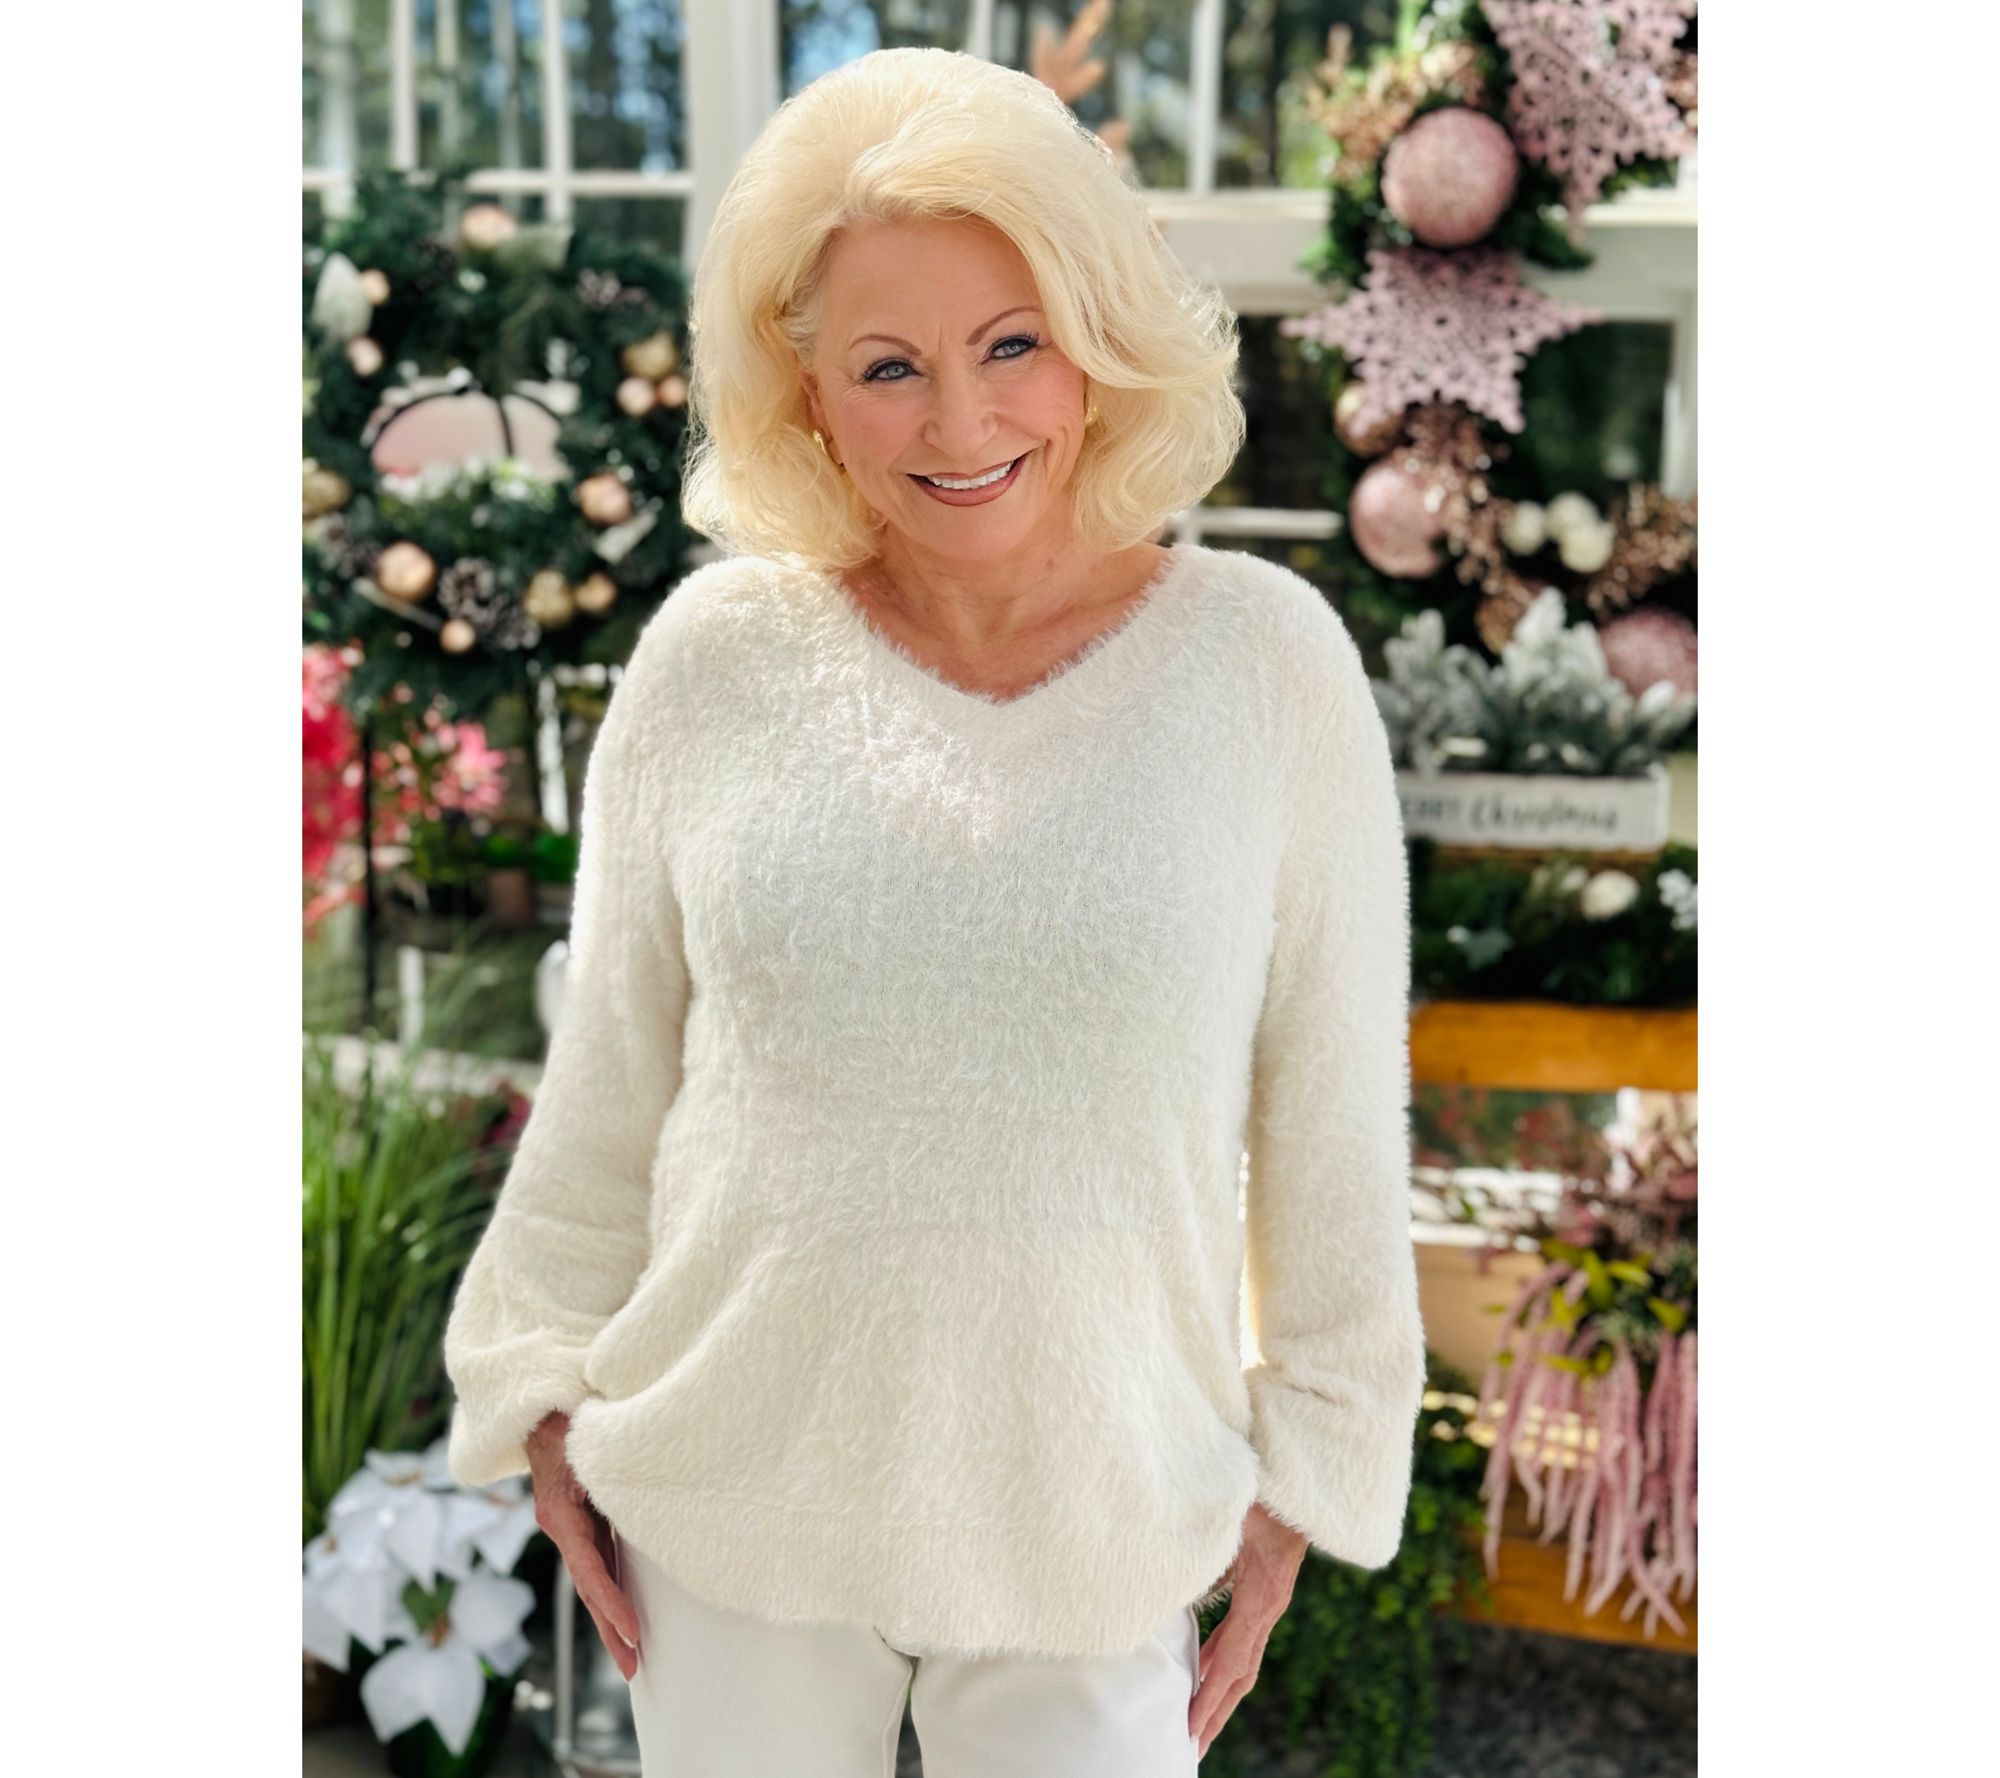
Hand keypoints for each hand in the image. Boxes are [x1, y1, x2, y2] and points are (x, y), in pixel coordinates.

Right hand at [527, 1410, 641, 1680]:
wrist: (537, 1404)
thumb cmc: (562, 1411)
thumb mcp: (578, 1431)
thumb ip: (596, 1449)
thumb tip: (626, 1451)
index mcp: (560, 1512)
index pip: (587, 1567)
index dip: (609, 1600)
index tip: (631, 1630)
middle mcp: (561, 1525)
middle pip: (587, 1585)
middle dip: (609, 1627)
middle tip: (632, 1665)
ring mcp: (568, 1525)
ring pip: (591, 1578)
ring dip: (611, 1615)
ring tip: (632, 1654)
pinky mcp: (579, 1520)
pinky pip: (596, 1559)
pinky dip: (610, 1587)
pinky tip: (626, 1610)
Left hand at [1188, 1502, 1307, 1759]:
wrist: (1299, 1474)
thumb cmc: (1263, 1488)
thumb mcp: (1234, 1517)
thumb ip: (1210, 1548)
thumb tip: (1175, 1579)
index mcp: (1262, 1597)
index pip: (1231, 1662)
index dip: (1209, 1698)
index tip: (1190, 1729)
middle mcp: (1268, 1606)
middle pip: (1240, 1674)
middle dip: (1215, 1712)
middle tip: (1190, 1746)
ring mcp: (1269, 1601)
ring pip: (1243, 1659)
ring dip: (1219, 1692)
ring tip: (1195, 1721)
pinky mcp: (1264, 1592)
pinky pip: (1242, 1637)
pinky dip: (1221, 1660)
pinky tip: (1201, 1667)